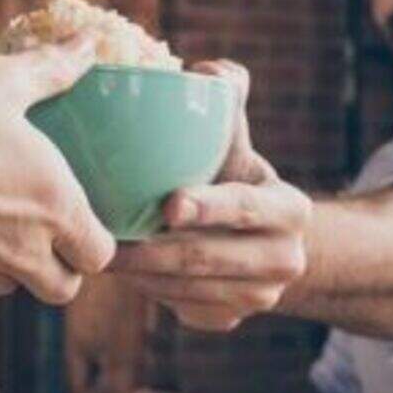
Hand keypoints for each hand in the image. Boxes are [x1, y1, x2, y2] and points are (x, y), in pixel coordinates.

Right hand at [0, 42, 112, 304]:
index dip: (99, 237)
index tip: (86, 209)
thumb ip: (52, 67)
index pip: (100, 255)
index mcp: (55, 207)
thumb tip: (88, 43)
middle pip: (63, 287)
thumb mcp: (1, 80)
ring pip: (15, 287)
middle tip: (55, 224)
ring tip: (12, 224)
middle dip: (65, 264)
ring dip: (20, 267)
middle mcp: (23, 247)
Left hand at [109, 63, 307, 331]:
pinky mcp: (231, 320)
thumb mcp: (236, 138)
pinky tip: (125, 269)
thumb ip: (225, 97)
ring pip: (187, 289)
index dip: (210, 207)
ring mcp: (261, 298)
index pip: (247, 208)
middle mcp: (286, 260)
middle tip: (104, 234)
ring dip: (140, 273)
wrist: (259, 238)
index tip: (168, 204)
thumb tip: (205, 72)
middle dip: (151, 249)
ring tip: (100, 250)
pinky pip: (180, 308)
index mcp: (292, 209)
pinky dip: (148, 289)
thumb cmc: (231, 174)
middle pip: (207, 258)